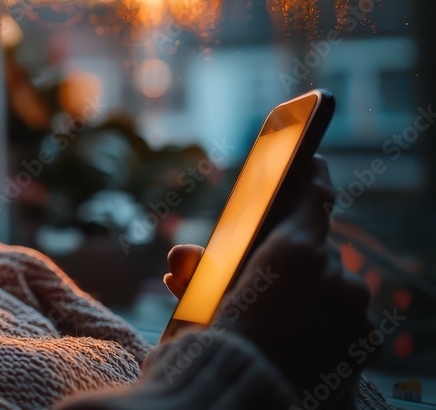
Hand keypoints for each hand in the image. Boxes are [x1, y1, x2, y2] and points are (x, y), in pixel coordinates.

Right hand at [163, 156, 372, 406]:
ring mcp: (354, 312)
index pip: (312, 195)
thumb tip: (180, 259)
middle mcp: (337, 274)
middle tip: (261, 277)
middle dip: (291, 261)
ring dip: (308, 294)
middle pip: (317, 251)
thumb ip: (195, 272)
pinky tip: (295, 337)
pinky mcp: (362, 344)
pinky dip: (323, 324)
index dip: (309, 174)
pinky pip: (343, 320)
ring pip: (332, 286)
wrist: (240, 405)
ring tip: (274, 315)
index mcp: (296, 250)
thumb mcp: (194, 305)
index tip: (311, 159)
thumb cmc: (208, 350)